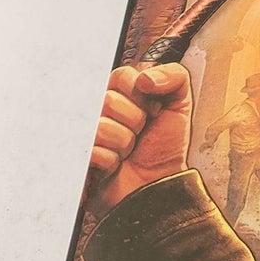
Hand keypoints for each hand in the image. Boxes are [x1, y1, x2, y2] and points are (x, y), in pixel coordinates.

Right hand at [87, 63, 192, 214]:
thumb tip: (145, 77)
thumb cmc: (165, 148)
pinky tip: (114, 165)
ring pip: (101, 126)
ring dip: (123, 143)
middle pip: (109, 100)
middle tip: (140, 134)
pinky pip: (92, 151)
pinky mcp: (79, 157)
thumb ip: (174, 76)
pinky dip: (110, 161)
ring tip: (127, 151)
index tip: (153, 110)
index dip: (141, 95)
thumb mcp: (180, 105)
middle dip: (134, 121)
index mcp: (121, 93)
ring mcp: (87, 133)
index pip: (121, 75)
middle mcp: (100, 110)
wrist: (159, 185)